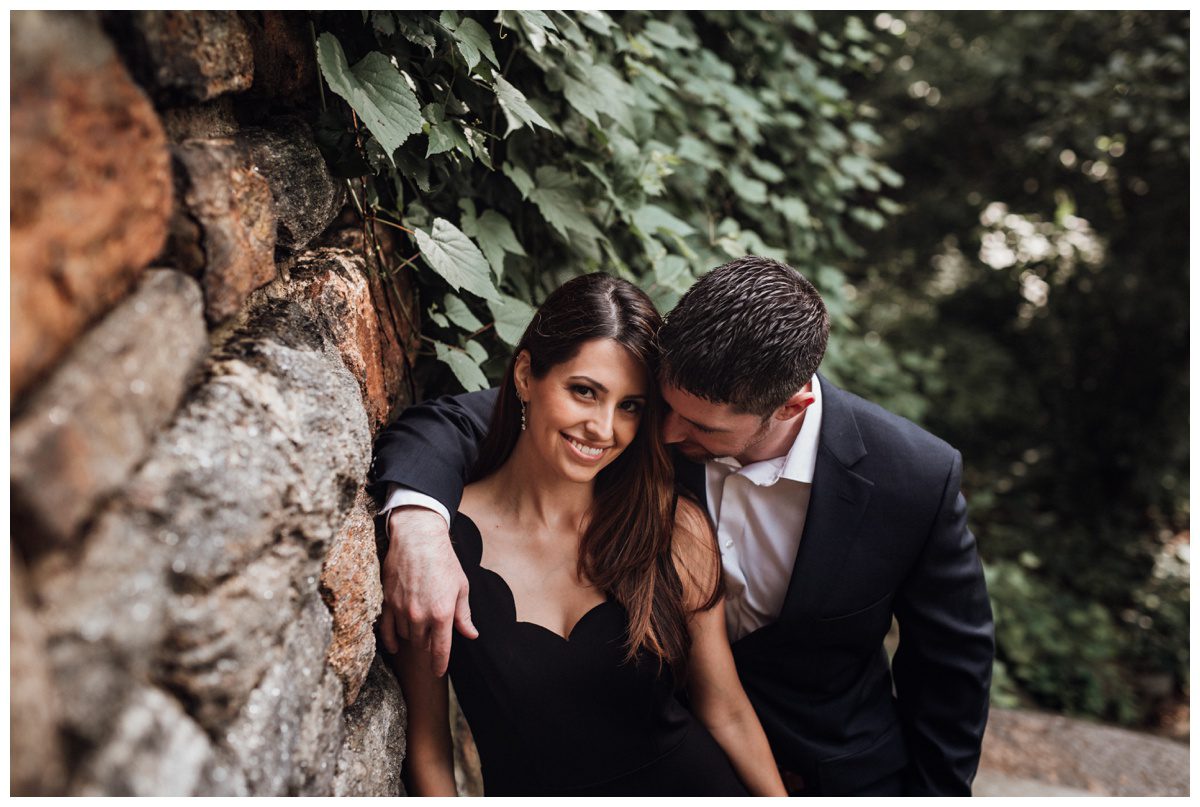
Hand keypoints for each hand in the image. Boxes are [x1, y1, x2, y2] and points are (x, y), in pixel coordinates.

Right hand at [378, 506, 478, 675]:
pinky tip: (395, 646)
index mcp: (442, 613)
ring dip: (413, 636)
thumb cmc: (444, 561)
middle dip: (429, 643)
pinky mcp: (386, 602)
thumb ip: (463, 615)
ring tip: (419, 625)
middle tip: (433, 633)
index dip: (439, 664)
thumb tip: (471, 635)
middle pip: (422, 644)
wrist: (417, 538)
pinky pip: (386, 630)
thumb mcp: (461, 587)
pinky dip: (391, 640)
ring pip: (406, 637)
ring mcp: (401, 610)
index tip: (438, 672)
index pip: (440, 650)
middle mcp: (420, 615)